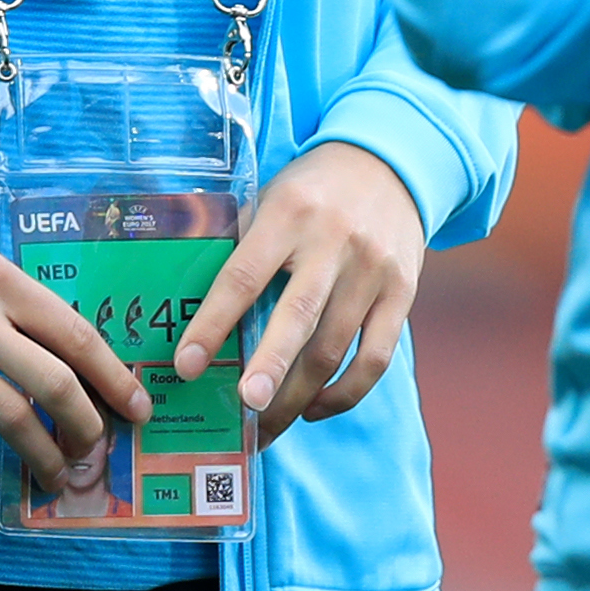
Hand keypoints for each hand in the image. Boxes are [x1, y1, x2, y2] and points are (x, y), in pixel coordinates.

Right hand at [0, 224, 146, 483]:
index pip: (77, 334)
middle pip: (53, 382)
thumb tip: (62, 352)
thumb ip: (10, 302)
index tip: (137, 409)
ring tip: (51, 476)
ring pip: (10, 416)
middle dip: (85, 428)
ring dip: (40, 456)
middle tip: (93, 453)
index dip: (115, 378)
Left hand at [177, 144, 427, 442]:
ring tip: (266, 428)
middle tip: (246, 407)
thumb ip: (243, 247)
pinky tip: (314, 408)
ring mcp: (373, 270)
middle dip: (270, 365)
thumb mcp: (272, 197)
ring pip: (335, 347)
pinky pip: (376, 358)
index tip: (186, 366)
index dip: (213, 323)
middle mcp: (334, 242)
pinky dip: (344, 393)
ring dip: (298, 396)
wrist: (391, 162)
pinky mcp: (403, 294)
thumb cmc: (312, 190)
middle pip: (299, 315)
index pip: (243, 276)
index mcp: (288, 213)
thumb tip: (193, 317)